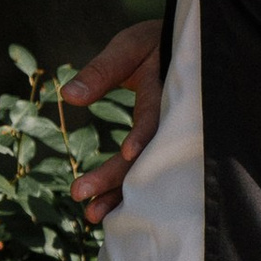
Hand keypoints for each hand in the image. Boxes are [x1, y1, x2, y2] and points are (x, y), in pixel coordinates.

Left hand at [63, 20, 163, 224]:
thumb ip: (101, 71)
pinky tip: (108, 207)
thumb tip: (68, 96)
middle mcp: (172, 120)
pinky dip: (128, 188)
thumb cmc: (157, 43)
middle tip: (85, 204)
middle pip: (147, 156)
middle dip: (116, 182)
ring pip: (147, 169)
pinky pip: (147, 168)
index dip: (144, 136)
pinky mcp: (164, 144)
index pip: (155, 119)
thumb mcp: (129, 48)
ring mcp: (170, 136)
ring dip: (119, 194)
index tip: (126, 154)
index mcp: (165, 92)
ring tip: (92, 217)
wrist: (191, 47)